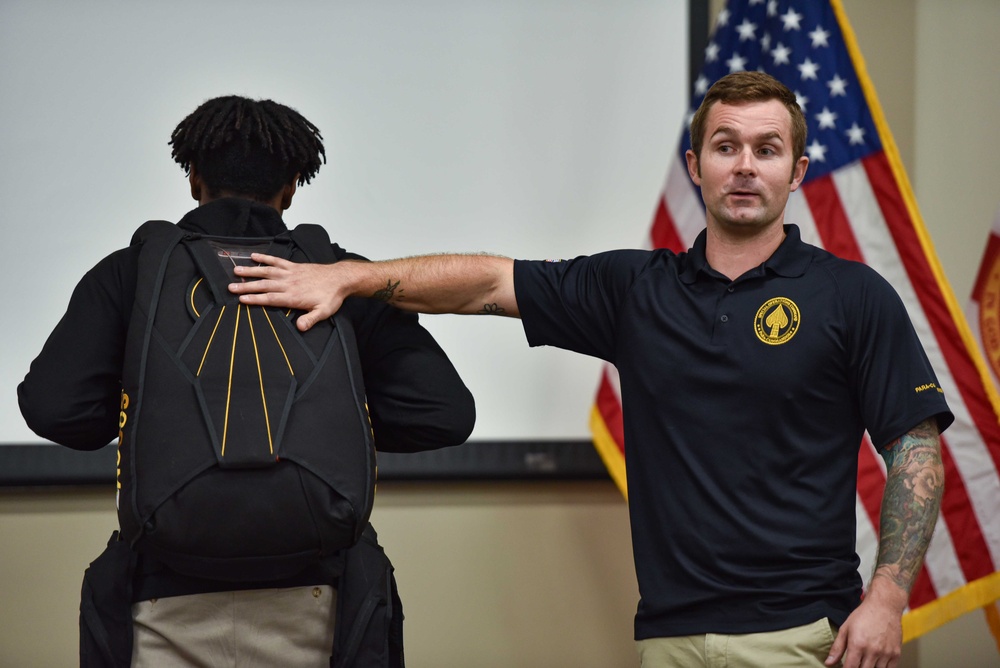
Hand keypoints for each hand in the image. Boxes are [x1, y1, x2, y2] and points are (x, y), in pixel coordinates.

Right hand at [229, 253, 344, 330]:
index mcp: (293, 296)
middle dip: (247, 286)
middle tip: (230, 287)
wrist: (340, 278)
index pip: (270, 298)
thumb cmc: (331, 297)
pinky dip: (265, 258)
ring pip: (267, 272)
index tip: (241, 299)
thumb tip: (300, 327)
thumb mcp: (323, 312)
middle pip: (264, 285)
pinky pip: (277, 261)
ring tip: (236, 271)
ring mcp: (290, 273)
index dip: (255, 299)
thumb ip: (310, 319)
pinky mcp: (294, 266)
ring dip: (251, 271)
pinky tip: (254, 256)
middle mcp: (289, 283)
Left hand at [825, 590, 903, 667]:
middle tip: (856, 662)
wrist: (884, 606)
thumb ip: (837, 648)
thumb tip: (828, 663)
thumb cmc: (863, 616)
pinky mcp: (896, 654)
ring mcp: (886, 653)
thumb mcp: (845, 628)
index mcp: (857, 644)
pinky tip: (877, 662)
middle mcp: (872, 651)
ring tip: (866, 660)